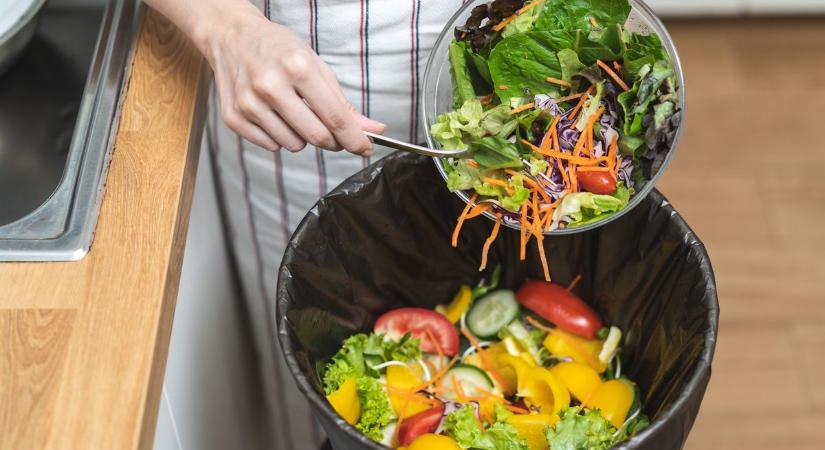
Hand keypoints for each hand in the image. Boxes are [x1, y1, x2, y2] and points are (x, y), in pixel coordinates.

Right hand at [195, 6, 384, 153]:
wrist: (232, 37)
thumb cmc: (278, 49)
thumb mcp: (316, 66)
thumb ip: (343, 103)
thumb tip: (373, 131)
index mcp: (297, 67)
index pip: (334, 117)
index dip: (355, 138)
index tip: (365, 147)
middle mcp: (270, 85)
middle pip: (316, 136)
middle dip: (332, 140)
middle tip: (333, 132)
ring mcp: (249, 103)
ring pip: (294, 145)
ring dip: (302, 136)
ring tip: (293, 111)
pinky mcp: (233, 118)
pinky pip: (271, 146)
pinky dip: (279, 137)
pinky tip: (273, 114)